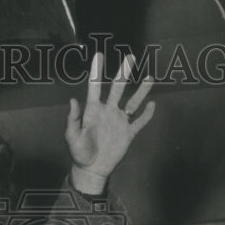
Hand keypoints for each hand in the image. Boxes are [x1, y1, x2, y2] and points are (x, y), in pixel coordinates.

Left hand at [66, 52, 154, 193]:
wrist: (92, 169)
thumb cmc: (79, 153)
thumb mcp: (72, 137)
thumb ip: (73, 119)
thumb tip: (73, 100)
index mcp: (93, 110)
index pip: (95, 86)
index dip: (97, 71)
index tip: (99, 55)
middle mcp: (108, 111)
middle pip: (117, 88)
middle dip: (124, 72)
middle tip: (131, 57)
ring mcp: (119, 121)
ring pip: (133, 102)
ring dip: (141, 90)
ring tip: (149, 77)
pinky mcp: (128, 133)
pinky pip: (139, 121)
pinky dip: (146, 114)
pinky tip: (152, 104)